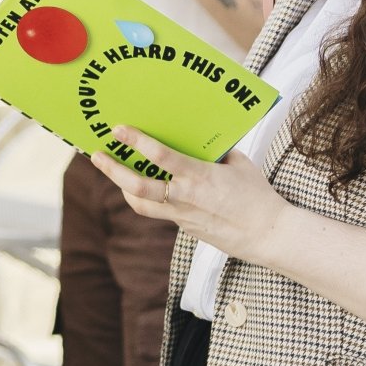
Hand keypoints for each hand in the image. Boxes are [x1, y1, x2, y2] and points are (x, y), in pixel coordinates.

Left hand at [94, 126, 291, 262]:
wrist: (268, 235)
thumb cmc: (258, 196)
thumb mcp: (240, 164)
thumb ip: (216, 150)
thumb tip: (198, 136)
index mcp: (200, 177)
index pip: (161, 157)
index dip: (137, 142)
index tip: (119, 129)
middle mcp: (185, 197)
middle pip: (138, 186)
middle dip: (113, 170)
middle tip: (97, 155)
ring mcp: (182, 215)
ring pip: (139, 203)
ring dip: (121, 186)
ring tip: (110, 168)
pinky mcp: (183, 226)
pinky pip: (156, 211)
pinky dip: (142, 197)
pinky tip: (138, 185)